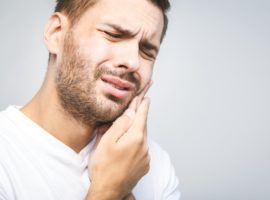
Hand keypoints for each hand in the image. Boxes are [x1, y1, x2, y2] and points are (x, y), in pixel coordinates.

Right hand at [86, 82, 151, 199]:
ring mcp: (146, 157)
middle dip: (140, 116)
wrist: (108, 191)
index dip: (143, 105)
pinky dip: (137, 144)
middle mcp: (145, 146)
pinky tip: (127, 145)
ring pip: (142, 138)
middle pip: (143, 126)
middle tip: (138, 106)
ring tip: (128, 128)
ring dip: (136, 131)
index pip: (142, 116)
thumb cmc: (104, 166)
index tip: (146, 97)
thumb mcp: (107, 140)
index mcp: (136, 137)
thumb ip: (121, 124)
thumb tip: (130, 112)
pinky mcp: (144, 165)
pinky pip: (142, 149)